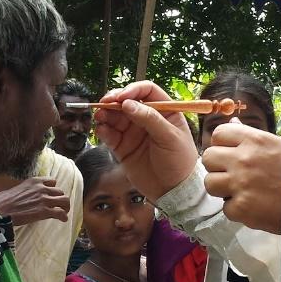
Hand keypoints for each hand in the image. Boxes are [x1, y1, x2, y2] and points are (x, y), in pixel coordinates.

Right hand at [0, 177, 69, 225]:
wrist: (0, 211)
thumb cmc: (2, 201)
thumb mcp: (15, 189)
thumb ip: (24, 190)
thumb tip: (22, 196)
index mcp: (34, 181)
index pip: (52, 181)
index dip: (53, 189)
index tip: (52, 195)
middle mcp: (41, 188)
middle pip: (60, 191)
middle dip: (60, 199)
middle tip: (59, 206)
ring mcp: (44, 200)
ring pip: (64, 200)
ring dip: (65, 207)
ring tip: (64, 212)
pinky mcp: (44, 212)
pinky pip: (60, 213)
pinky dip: (63, 216)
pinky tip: (63, 220)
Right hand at [94, 83, 199, 200]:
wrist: (173, 191)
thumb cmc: (180, 162)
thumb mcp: (170, 137)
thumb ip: (150, 119)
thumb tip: (128, 103)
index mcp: (164, 112)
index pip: (147, 91)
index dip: (134, 90)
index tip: (122, 96)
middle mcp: (147, 119)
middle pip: (127, 101)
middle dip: (114, 100)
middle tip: (105, 103)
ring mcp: (134, 133)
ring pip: (115, 117)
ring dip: (106, 114)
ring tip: (100, 117)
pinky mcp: (123, 148)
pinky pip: (110, 135)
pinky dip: (103, 130)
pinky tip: (101, 130)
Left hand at [202, 123, 280, 234]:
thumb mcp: (275, 144)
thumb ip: (249, 136)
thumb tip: (232, 124)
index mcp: (253, 140)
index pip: (218, 134)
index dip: (221, 145)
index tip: (229, 154)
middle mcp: (243, 159)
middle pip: (208, 158)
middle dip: (218, 167)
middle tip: (233, 174)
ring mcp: (240, 184)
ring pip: (210, 183)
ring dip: (223, 189)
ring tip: (240, 191)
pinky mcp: (241, 208)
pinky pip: (225, 208)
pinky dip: (236, 210)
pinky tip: (252, 206)